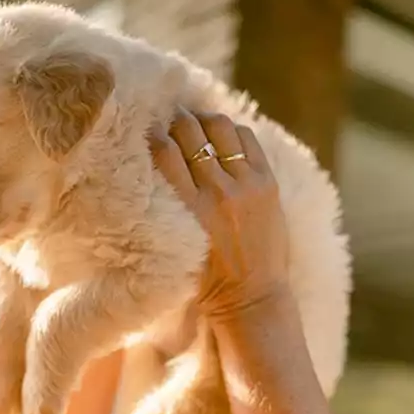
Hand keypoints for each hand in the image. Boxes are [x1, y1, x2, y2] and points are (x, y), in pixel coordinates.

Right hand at [150, 109, 290, 320]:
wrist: (251, 298)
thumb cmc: (204, 279)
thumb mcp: (174, 243)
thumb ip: (167, 204)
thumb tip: (154, 160)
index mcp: (188, 210)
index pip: (164, 152)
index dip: (153, 133)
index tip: (146, 127)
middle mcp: (217, 192)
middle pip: (190, 132)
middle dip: (176, 119)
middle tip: (168, 116)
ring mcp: (246, 185)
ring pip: (220, 127)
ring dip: (204, 120)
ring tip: (196, 122)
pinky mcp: (267, 183)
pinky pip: (246, 139)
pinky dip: (231, 131)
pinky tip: (222, 136)